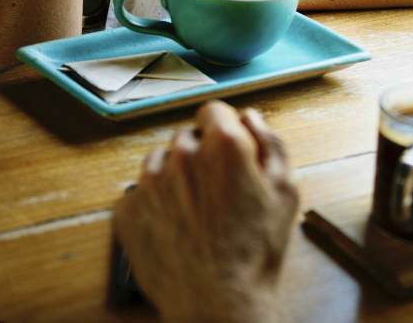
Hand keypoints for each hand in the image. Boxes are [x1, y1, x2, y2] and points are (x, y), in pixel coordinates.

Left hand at [113, 102, 299, 322]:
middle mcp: (181, 155)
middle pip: (187, 137)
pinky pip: (140, 193)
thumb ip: (271, 143)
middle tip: (217, 190)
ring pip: (160, 163)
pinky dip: (154, 205)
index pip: (213, 110)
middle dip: (201, 155)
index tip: (228, 151)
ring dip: (175, 177)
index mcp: (222, 144)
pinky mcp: (126, 210)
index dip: (224, 129)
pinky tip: (176, 227)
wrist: (218, 303)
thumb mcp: (286, 190)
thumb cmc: (256, 250)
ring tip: (196, 212)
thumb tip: (251, 117)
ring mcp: (148, 183)